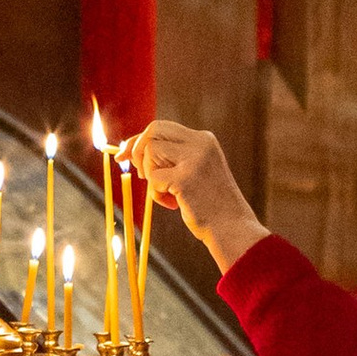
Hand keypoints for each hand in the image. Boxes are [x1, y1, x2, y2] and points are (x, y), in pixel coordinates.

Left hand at [136, 118, 263, 271]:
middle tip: (141, 174)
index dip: (139, 139)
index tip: (124, 154)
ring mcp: (194, 159)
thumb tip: (129, 148)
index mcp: (204, 140)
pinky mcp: (185, 178)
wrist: (231, 227)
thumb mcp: (194, 170)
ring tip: (167, 194)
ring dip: (150, 176)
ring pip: (150, 152)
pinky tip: (173, 205)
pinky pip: (153, 178)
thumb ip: (172, 157)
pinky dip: (156, 194)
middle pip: (153, 130)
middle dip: (138, 149)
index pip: (162, 127)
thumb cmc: (209, 203)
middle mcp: (201, 144)